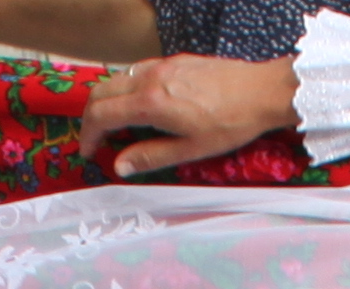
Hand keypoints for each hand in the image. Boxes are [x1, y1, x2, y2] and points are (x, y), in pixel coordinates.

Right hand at [79, 53, 298, 175]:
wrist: (261, 91)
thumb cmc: (230, 124)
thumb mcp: (190, 150)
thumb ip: (151, 156)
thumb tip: (120, 166)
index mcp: (150, 102)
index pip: (101, 114)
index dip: (89, 135)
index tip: (89, 152)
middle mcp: (149, 78)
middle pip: (102, 92)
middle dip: (90, 116)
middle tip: (94, 139)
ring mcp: (161, 65)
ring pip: (117, 78)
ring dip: (106, 100)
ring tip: (112, 123)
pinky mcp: (174, 61)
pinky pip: (137, 71)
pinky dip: (125, 87)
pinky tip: (138, 104)